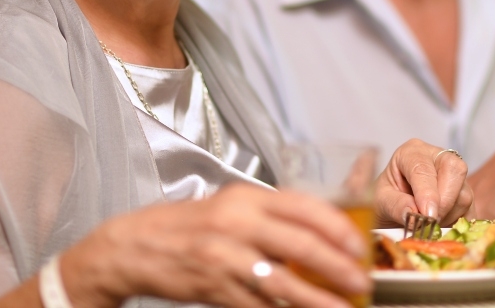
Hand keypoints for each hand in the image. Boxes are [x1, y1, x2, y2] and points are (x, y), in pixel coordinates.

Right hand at [53, 184, 368, 307]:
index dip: (337, 227)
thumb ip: (270, 216)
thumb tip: (320, 234)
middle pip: (300, 244)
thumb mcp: (229, 207)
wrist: (135, 246)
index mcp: (245, 197)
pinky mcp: (213, 287)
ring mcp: (224, 257)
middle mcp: (236, 222)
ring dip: (317, 300)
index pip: (303, 206)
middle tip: (360, 281)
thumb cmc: (187, 226)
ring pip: (283, 282)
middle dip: (337, 266)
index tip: (358, 245)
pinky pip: (257, 305)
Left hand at [375, 139, 472, 227]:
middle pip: (454, 170)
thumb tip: (413, 214)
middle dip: (444, 201)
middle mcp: (437, 157)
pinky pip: (471, 210)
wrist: (390, 211)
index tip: (427, 214)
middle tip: (429, 222)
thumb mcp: (380, 202)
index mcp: (412, 152)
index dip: (427, 192)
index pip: (424, 168)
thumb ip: (395, 205)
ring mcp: (455, 175)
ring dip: (448, 215)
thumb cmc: (384, 200)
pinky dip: (457, 223)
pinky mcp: (465, 194)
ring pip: (464, 193)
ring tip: (428, 225)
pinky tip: (440, 227)